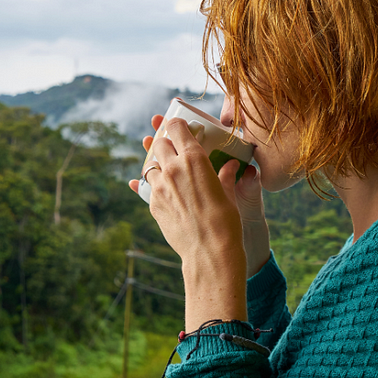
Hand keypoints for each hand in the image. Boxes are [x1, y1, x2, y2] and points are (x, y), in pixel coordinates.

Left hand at [130, 114, 270, 277]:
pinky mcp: (152, 204)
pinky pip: (147, 188)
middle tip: (174, 149)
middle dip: (165, 144)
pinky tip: (160, 189)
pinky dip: (154, 185)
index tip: (179, 126)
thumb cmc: (226, 222)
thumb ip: (224, 176)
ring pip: (150, 165)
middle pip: (159, 144)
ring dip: (158, 165)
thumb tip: (230, 166)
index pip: (177, 128)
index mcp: (194, 159)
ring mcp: (159, 186)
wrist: (209, 252)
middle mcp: (173, 168)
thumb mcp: (228, 194)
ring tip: (168, 172)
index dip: (177, 125)